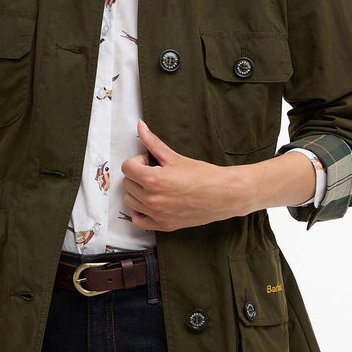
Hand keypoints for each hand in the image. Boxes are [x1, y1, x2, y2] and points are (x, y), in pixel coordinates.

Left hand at [121, 119, 241, 230]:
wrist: (224, 195)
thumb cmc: (204, 176)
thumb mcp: (175, 157)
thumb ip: (153, 142)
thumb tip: (140, 126)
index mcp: (154, 180)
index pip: (127, 168)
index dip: (137, 161)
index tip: (149, 162)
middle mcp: (153, 199)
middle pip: (127, 184)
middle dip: (138, 175)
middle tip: (154, 173)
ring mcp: (157, 214)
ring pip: (130, 201)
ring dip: (138, 192)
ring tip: (154, 187)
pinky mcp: (163, 225)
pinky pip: (138, 221)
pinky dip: (139, 212)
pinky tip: (149, 203)